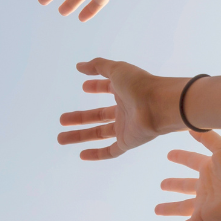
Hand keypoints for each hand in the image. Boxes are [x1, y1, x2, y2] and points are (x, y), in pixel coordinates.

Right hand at [59, 59, 186, 160]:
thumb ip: (98, 66)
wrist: (160, 105)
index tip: (84, 86)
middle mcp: (124, 109)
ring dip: (79, 136)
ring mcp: (125, 127)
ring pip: (98, 133)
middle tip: (62, 119)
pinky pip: (110, 151)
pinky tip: (81, 155)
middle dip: (79, 117)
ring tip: (60, 138)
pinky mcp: (127, 142)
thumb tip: (79, 66)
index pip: (107, 88)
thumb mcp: (117, 70)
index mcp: (124, 90)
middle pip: (97, 115)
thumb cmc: (140, 85)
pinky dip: (96, 154)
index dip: (96, 86)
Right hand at [150, 131, 220, 220]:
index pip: (191, 161)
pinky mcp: (203, 219)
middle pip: (185, 186)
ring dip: (170, 209)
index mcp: (211, 168)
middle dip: (174, 185)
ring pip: (182, 208)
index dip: (181, 157)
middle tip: (162, 184)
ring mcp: (204, 204)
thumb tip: (190, 126)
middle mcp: (206, 186)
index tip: (169, 154)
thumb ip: (207, 138)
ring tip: (157, 209)